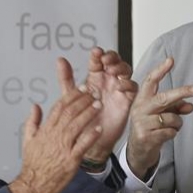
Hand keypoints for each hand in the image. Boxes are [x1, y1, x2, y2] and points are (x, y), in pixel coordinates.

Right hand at [9, 63, 102, 192]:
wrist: (33, 184)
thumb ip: (32, 121)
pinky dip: (91, 136)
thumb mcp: (27, 139)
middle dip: (83, 100)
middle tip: (93, 93)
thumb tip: (35, 106)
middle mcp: (54, 136)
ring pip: (77, 125)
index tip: (81, 88)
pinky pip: (83, 145)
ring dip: (89, 113)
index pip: (59, 107)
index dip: (72, 96)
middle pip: (70, 113)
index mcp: (45, 129)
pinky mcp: (71, 160)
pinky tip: (99, 128)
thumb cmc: (33, 163)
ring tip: (98, 105)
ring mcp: (63, 147)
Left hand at [59, 48, 137, 165]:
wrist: (89, 139)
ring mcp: (118, 90)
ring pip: (125, 71)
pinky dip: (128, 84)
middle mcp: (107, 81)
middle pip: (115, 62)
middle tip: (105, 60)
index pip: (99, 60)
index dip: (98, 54)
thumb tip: (60, 60)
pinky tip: (120, 85)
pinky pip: (132, 87)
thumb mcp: (71, 96)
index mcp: (95, 78)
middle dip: (112, 57)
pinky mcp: (126, 100)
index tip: (95, 53)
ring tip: (112, 70)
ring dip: (120, 67)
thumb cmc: (81, 118)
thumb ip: (66, 78)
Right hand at [126, 57, 192, 179]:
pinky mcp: (146, 137)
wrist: (137, 151)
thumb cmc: (150, 127)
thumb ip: (175, 107)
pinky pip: (171, 132)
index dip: (160, 70)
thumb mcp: (161, 114)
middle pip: (164, 97)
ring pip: (172, 118)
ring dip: (177, 123)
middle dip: (181, 92)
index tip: (171, 60)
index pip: (150, 81)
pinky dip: (173, 134)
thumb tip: (191, 106)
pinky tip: (165, 136)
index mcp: (142, 99)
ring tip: (171, 127)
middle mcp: (140, 109)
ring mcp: (141, 123)